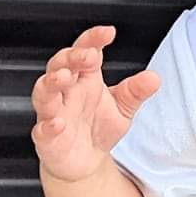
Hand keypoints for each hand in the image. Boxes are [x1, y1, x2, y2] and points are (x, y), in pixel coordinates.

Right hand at [30, 23, 161, 181]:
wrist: (85, 163)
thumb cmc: (98, 129)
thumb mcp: (123, 108)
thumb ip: (135, 92)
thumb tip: (153, 78)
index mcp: (84, 79)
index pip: (84, 51)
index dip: (93, 40)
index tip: (107, 33)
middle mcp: (66, 92)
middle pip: (60, 65)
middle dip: (71, 57)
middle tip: (87, 55)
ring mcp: (53, 113)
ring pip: (44, 92)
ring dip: (51, 83)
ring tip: (63, 77)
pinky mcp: (46, 138)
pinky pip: (42, 129)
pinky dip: (48, 125)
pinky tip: (58, 123)